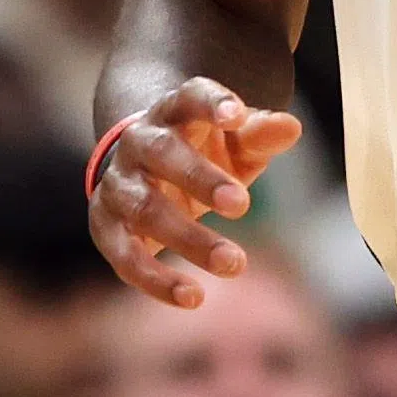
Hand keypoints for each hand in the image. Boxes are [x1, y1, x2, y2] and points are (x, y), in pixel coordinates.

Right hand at [88, 77, 302, 306]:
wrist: (142, 163)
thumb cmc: (203, 149)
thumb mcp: (236, 140)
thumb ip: (259, 135)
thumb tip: (291, 128)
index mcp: (173, 112)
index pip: (189, 98)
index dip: (211, 103)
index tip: (236, 115)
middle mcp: (138, 143)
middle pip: (162, 155)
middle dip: (200, 178)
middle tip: (243, 204)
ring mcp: (118, 183)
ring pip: (144, 208)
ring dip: (188, 238)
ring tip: (235, 264)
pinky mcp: (105, 224)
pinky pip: (124, 253)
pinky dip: (154, 279)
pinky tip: (193, 298)